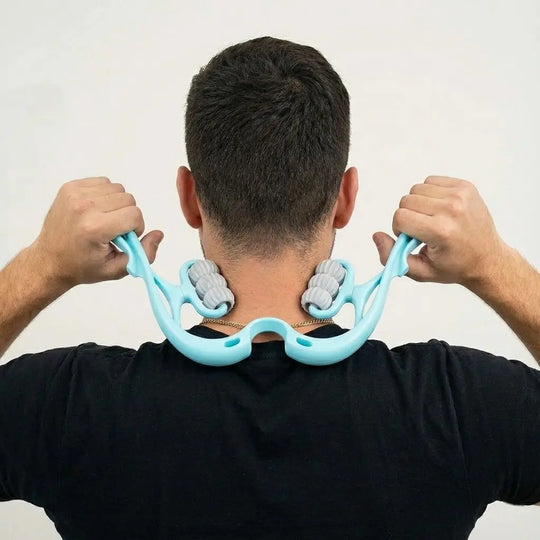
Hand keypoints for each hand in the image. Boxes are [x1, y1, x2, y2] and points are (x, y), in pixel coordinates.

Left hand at [30, 177, 163, 288]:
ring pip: (117, 188)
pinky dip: (105, 195)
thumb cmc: (83, 267)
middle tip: (114, 230)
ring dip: (117, 204)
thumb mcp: (118, 270)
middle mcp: (84, 206)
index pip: (134, 215)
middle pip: (128, 199)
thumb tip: (159, 233)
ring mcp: (75, 194)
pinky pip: (103, 182)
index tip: (124, 239)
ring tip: (105, 219)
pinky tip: (96, 210)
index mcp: (95, 228)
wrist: (49, 260)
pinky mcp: (70, 187)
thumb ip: (145, 254)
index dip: (136, 228)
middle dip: (127, 215)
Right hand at [372, 176, 507, 285]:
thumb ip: (390, 257)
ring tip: (431, 219)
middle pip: (406, 201)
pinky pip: (431, 181)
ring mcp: (460, 195)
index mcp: (441, 231)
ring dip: (418, 204)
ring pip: (416, 189)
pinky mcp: (465, 186)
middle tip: (422, 230)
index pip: (400, 217)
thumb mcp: (419, 271)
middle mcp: (452, 209)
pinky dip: (430, 195)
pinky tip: (439, 210)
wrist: (487, 259)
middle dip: (408, 216)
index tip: (412, 239)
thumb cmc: (453, 266)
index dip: (400, 230)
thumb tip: (377, 235)